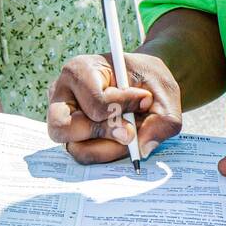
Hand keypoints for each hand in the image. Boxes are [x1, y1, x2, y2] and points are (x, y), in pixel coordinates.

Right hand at [47, 51, 182, 163]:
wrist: (143, 81)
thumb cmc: (147, 80)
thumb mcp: (164, 91)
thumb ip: (163, 119)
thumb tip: (142, 148)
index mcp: (80, 70)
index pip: (95, 102)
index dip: (123, 108)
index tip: (145, 100)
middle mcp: (61, 94)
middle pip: (65, 128)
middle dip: (104, 134)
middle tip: (129, 132)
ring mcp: (60, 118)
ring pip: (75, 149)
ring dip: (107, 148)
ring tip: (128, 135)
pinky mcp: (70, 137)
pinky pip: (83, 155)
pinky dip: (106, 153)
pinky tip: (121, 140)